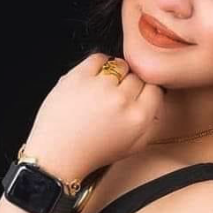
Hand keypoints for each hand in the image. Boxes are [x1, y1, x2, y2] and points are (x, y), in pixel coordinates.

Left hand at [22, 53, 163, 181]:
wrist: (57, 154)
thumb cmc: (90, 152)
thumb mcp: (131, 148)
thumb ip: (150, 125)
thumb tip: (154, 102)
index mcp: (138, 119)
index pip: (155, 89)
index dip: (145, 92)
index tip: (136, 96)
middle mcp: (121, 100)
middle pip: (137, 77)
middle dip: (129, 85)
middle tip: (115, 98)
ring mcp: (99, 86)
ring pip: (120, 65)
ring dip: (114, 74)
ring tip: (102, 90)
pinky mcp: (79, 77)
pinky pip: (98, 58)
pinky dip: (97, 65)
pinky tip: (92, 80)